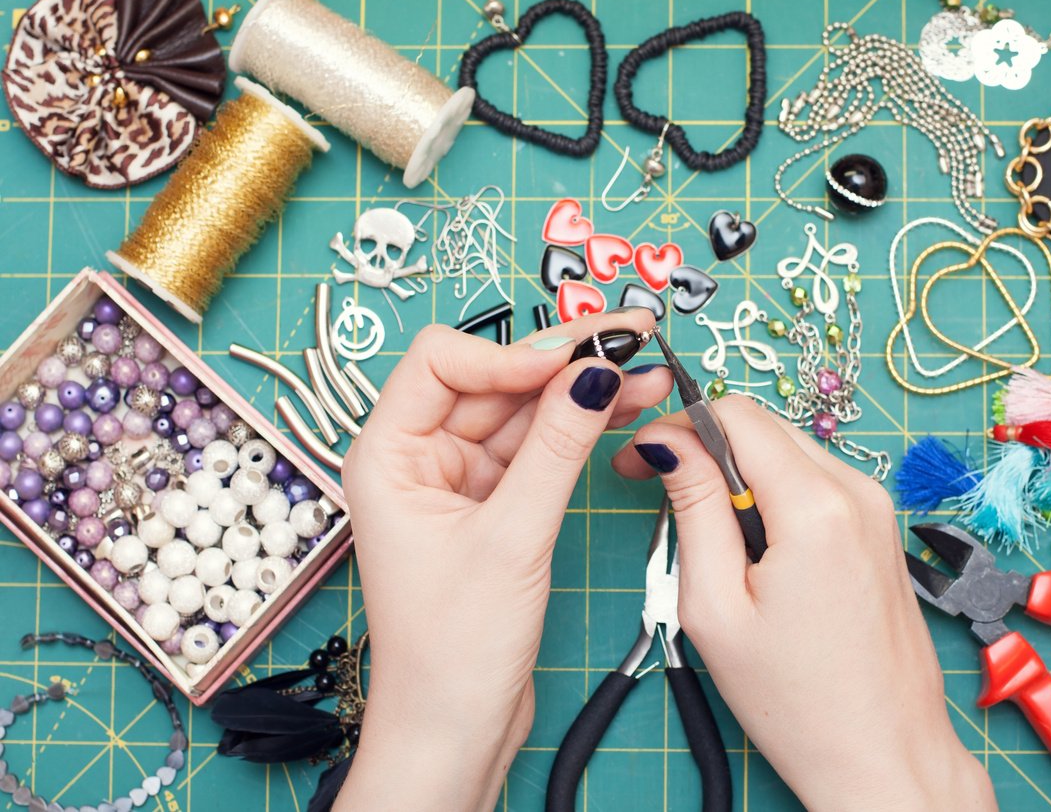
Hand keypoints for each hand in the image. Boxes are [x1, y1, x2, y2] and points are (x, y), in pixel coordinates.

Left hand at [336, 310, 670, 811]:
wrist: (455, 729)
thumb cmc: (451, 651)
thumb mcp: (511, 538)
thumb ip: (556, 449)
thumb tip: (593, 372)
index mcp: (388, 455)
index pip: (442, 361)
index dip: (509, 352)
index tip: (573, 359)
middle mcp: (419, 458)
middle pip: (494, 380)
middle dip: (564, 360)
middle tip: (629, 337)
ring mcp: (460, 480)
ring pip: (524, 412)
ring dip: (583, 391)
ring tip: (647, 371)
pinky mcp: (495, 504)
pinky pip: (539, 448)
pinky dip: (580, 429)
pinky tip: (624, 407)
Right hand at [613, 396, 995, 810]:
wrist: (885, 755)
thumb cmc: (798, 701)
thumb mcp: (715, 607)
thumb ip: (692, 509)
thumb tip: (667, 443)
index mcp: (816, 506)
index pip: (735, 415)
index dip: (674, 426)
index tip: (637, 459)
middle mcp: (857, 491)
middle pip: (762, 427)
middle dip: (701, 446)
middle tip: (655, 488)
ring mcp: (876, 508)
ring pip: (787, 451)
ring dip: (736, 474)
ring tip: (706, 534)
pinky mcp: (881, 528)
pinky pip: (814, 482)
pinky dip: (772, 496)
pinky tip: (751, 548)